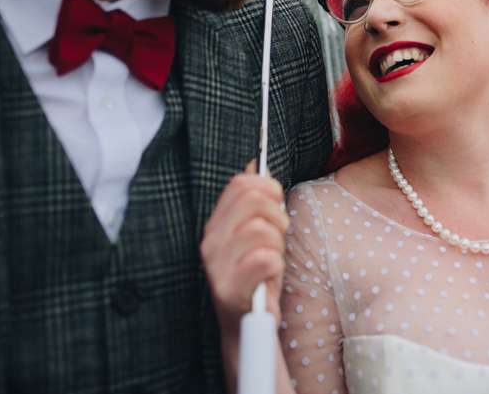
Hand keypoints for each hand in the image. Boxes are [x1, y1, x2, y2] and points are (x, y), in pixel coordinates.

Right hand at [200, 160, 289, 331]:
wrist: (249, 325)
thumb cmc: (257, 277)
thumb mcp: (257, 233)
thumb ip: (255, 200)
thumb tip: (255, 163)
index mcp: (216, 224)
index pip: (240, 184)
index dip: (268, 186)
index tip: (278, 203)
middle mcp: (210, 242)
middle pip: (253, 200)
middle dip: (277, 215)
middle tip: (278, 235)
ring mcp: (216, 266)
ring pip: (261, 229)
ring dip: (277, 245)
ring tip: (272, 259)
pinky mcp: (227, 289)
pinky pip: (266, 259)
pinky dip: (276, 266)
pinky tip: (269, 277)